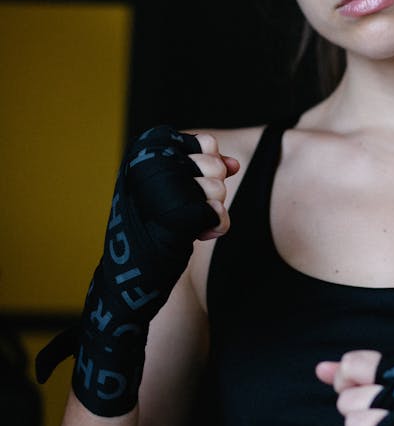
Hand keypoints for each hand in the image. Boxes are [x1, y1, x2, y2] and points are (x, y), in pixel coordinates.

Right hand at [36, 126, 238, 415]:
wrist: (126, 282)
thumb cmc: (150, 233)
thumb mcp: (171, 190)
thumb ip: (204, 169)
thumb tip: (235, 164)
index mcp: (143, 150)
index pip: (206, 143)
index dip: (207, 169)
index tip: (185, 190)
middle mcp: (147, 164)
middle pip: (214, 168)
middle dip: (210, 194)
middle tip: (183, 213)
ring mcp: (159, 189)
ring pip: (218, 191)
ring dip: (211, 214)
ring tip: (183, 226)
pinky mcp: (174, 217)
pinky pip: (219, 214)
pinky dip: (215, 229)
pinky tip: (196, 236)